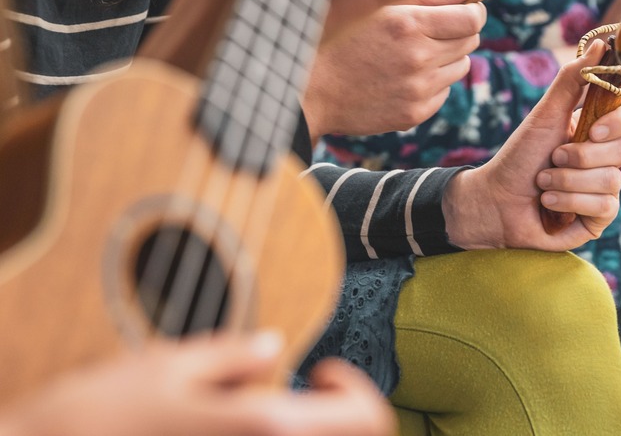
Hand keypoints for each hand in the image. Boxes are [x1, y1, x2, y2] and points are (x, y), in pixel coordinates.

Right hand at [1, 333, 394, 435]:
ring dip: (304, 431)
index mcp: (263, 428)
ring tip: (258, 410)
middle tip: (302, 392)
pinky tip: (235, 433)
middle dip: (338, 413)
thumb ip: (233, 356)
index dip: (356, 388)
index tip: (320, 370)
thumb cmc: (98, 417)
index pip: (367, 420)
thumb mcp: (169, 366)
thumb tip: (273, 348)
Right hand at [305, 0, 485, 138]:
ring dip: (447, 58)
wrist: (315, 89)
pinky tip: (405, 78)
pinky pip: (444, 91)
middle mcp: (417, 58)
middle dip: (460, 32)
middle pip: (470, 41)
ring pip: (461, 66)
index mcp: (408, 25)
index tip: (467, 10)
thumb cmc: (345, 39)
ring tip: (415, 55)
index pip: (471, 18)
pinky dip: (434, 83)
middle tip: (433, 32)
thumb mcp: (381, 8)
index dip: (474, 12)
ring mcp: (418, 89)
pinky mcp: (415, 113)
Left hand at [442, 41, 620, 251]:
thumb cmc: (518, 156)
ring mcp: (604, 188)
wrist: (494, 201)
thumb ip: (573, 80)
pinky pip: (605, 207)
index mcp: (597, 128)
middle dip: (578, 156)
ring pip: (611, 181)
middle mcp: (605, 158)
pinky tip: (550, 204)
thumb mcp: (545, 114)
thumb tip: (603, 44)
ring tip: (543, 184)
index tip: (593, 129)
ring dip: (567, 182)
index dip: (620, 121)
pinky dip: (571, 203)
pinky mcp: (598, 218)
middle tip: (551, 158)